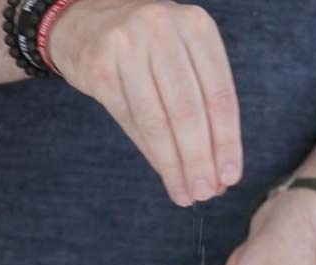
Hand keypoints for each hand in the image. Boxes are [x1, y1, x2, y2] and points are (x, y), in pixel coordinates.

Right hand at [48, 0, 241, 205]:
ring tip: (186, 193)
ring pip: (158, 120)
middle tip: (206, 192)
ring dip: (174, 164)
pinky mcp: (99, 66)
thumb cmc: (147, 46)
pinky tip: (164, 173)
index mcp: (196, 26)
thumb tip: (219, 169)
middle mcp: (163, 28)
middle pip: (189, 110)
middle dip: (200, 158)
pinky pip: (130, 119)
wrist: (84, 19)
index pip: (219, 93)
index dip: (227, 140)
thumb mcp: (184, 54)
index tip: (231, 176)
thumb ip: (203, 101)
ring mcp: (127, 45)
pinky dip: (151, 152)